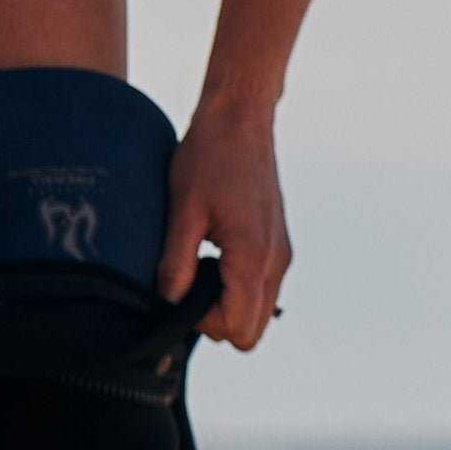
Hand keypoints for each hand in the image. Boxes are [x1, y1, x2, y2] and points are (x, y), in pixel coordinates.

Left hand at [164, 106, 292, 348]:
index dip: (204, 323)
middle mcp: (276, 261)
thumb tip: (169, 300)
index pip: (239, 328)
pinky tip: (214, 254)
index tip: (180, 291)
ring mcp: (281, 254)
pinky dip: (237, 285)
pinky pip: (262, 286)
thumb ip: (177, 261)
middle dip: (217, 318)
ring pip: (259, 309)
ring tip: (199, 264)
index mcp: (253, 256)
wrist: (241, 120)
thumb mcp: (182, 210)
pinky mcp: (277, 244)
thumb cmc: (209, 158)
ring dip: (227, 301)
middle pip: (252, 328)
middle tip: (187, 283)